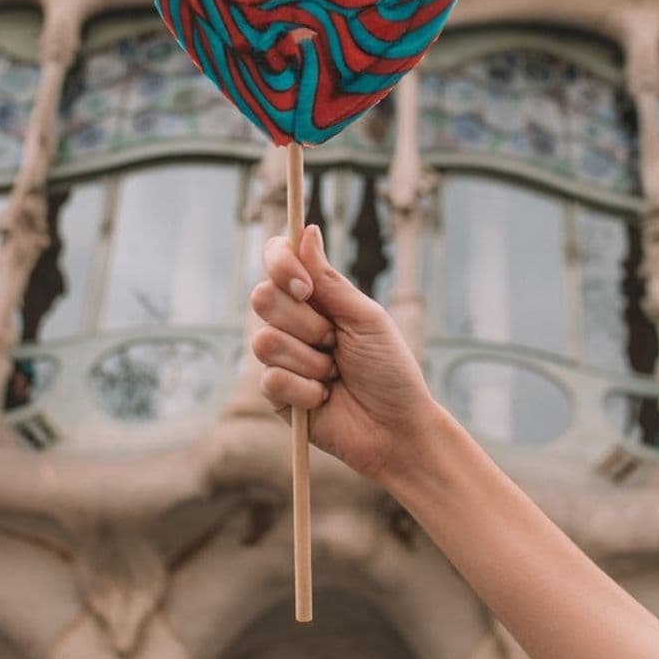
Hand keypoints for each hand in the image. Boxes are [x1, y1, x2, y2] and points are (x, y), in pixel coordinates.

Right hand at [250, 224, 436, 482]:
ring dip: (309, 360)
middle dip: (305, 323)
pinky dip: (306, 390)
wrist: (397, 428)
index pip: (277, 260)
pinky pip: (271, 379)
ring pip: (265, 340)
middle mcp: (292, 321)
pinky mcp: (275, 394)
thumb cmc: (390, 369)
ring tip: (334, 374)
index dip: (281, 265)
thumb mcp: (365, 317)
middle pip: (262, 296)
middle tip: (334, 341)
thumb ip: (329, 279)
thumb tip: (306, 230)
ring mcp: (281, 357)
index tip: (306, 287)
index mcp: (314, 296)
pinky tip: (324, 398)